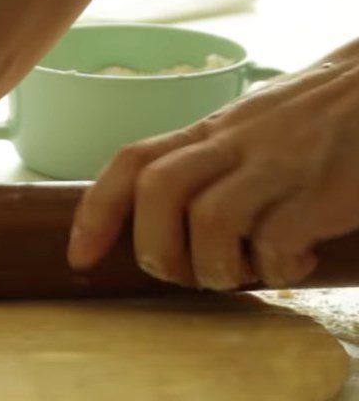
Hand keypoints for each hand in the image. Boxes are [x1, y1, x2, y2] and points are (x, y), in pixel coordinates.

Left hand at [67, 40, 358, 289]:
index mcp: (209, 132)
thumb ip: (201, 169)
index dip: (95, 213)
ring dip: (214, 269)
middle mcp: (236, 143)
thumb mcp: (246, 134)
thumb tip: (151, 227)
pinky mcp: (319, 192)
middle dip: (156, 251)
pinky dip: (275, 270)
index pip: (133, 162)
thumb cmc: (312, 125)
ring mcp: (278, 165)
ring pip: (209, 222)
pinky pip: (273, 243)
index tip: (80, 258)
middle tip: (181, 274)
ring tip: (241, 272)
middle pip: (159, 192)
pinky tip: (294, 263)